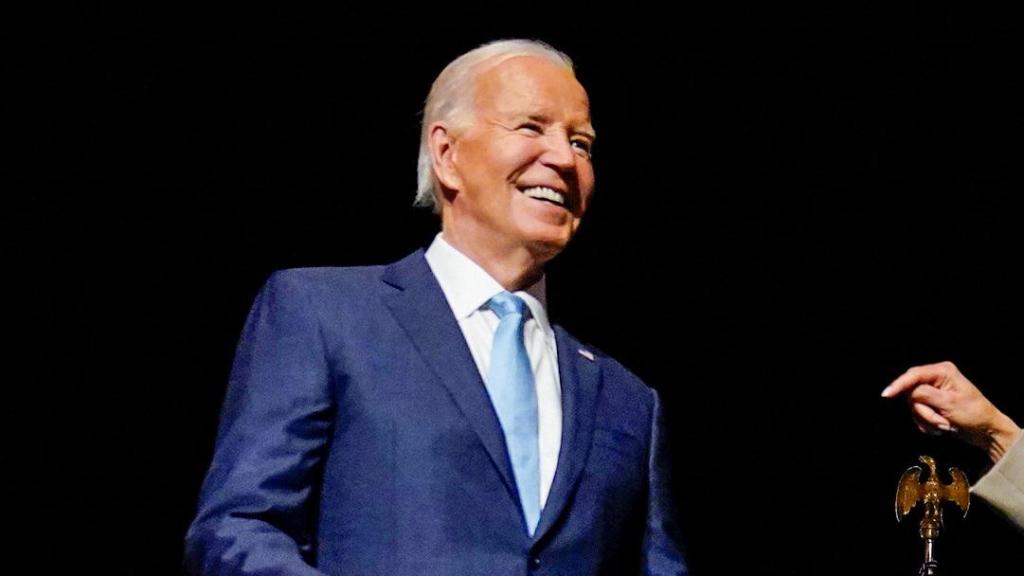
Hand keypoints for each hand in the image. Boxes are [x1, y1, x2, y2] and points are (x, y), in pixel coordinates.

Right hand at [882, 361, 1021, 462]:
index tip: (886, 395)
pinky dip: (928, 424)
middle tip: (942, 422)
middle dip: (924, 412)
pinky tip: (943, 427)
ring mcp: (933, 393)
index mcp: (942, 371)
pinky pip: (918, 415)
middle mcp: (935, 379)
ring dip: (928, 420)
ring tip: (946, 426)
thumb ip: (925, 394)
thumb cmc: (974, 414)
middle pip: (911, 393)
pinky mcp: (932, 405)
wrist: (987, 432)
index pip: (913, 375)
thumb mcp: (950, 403)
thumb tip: (908, 393)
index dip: (898, 385)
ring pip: (914, 407)